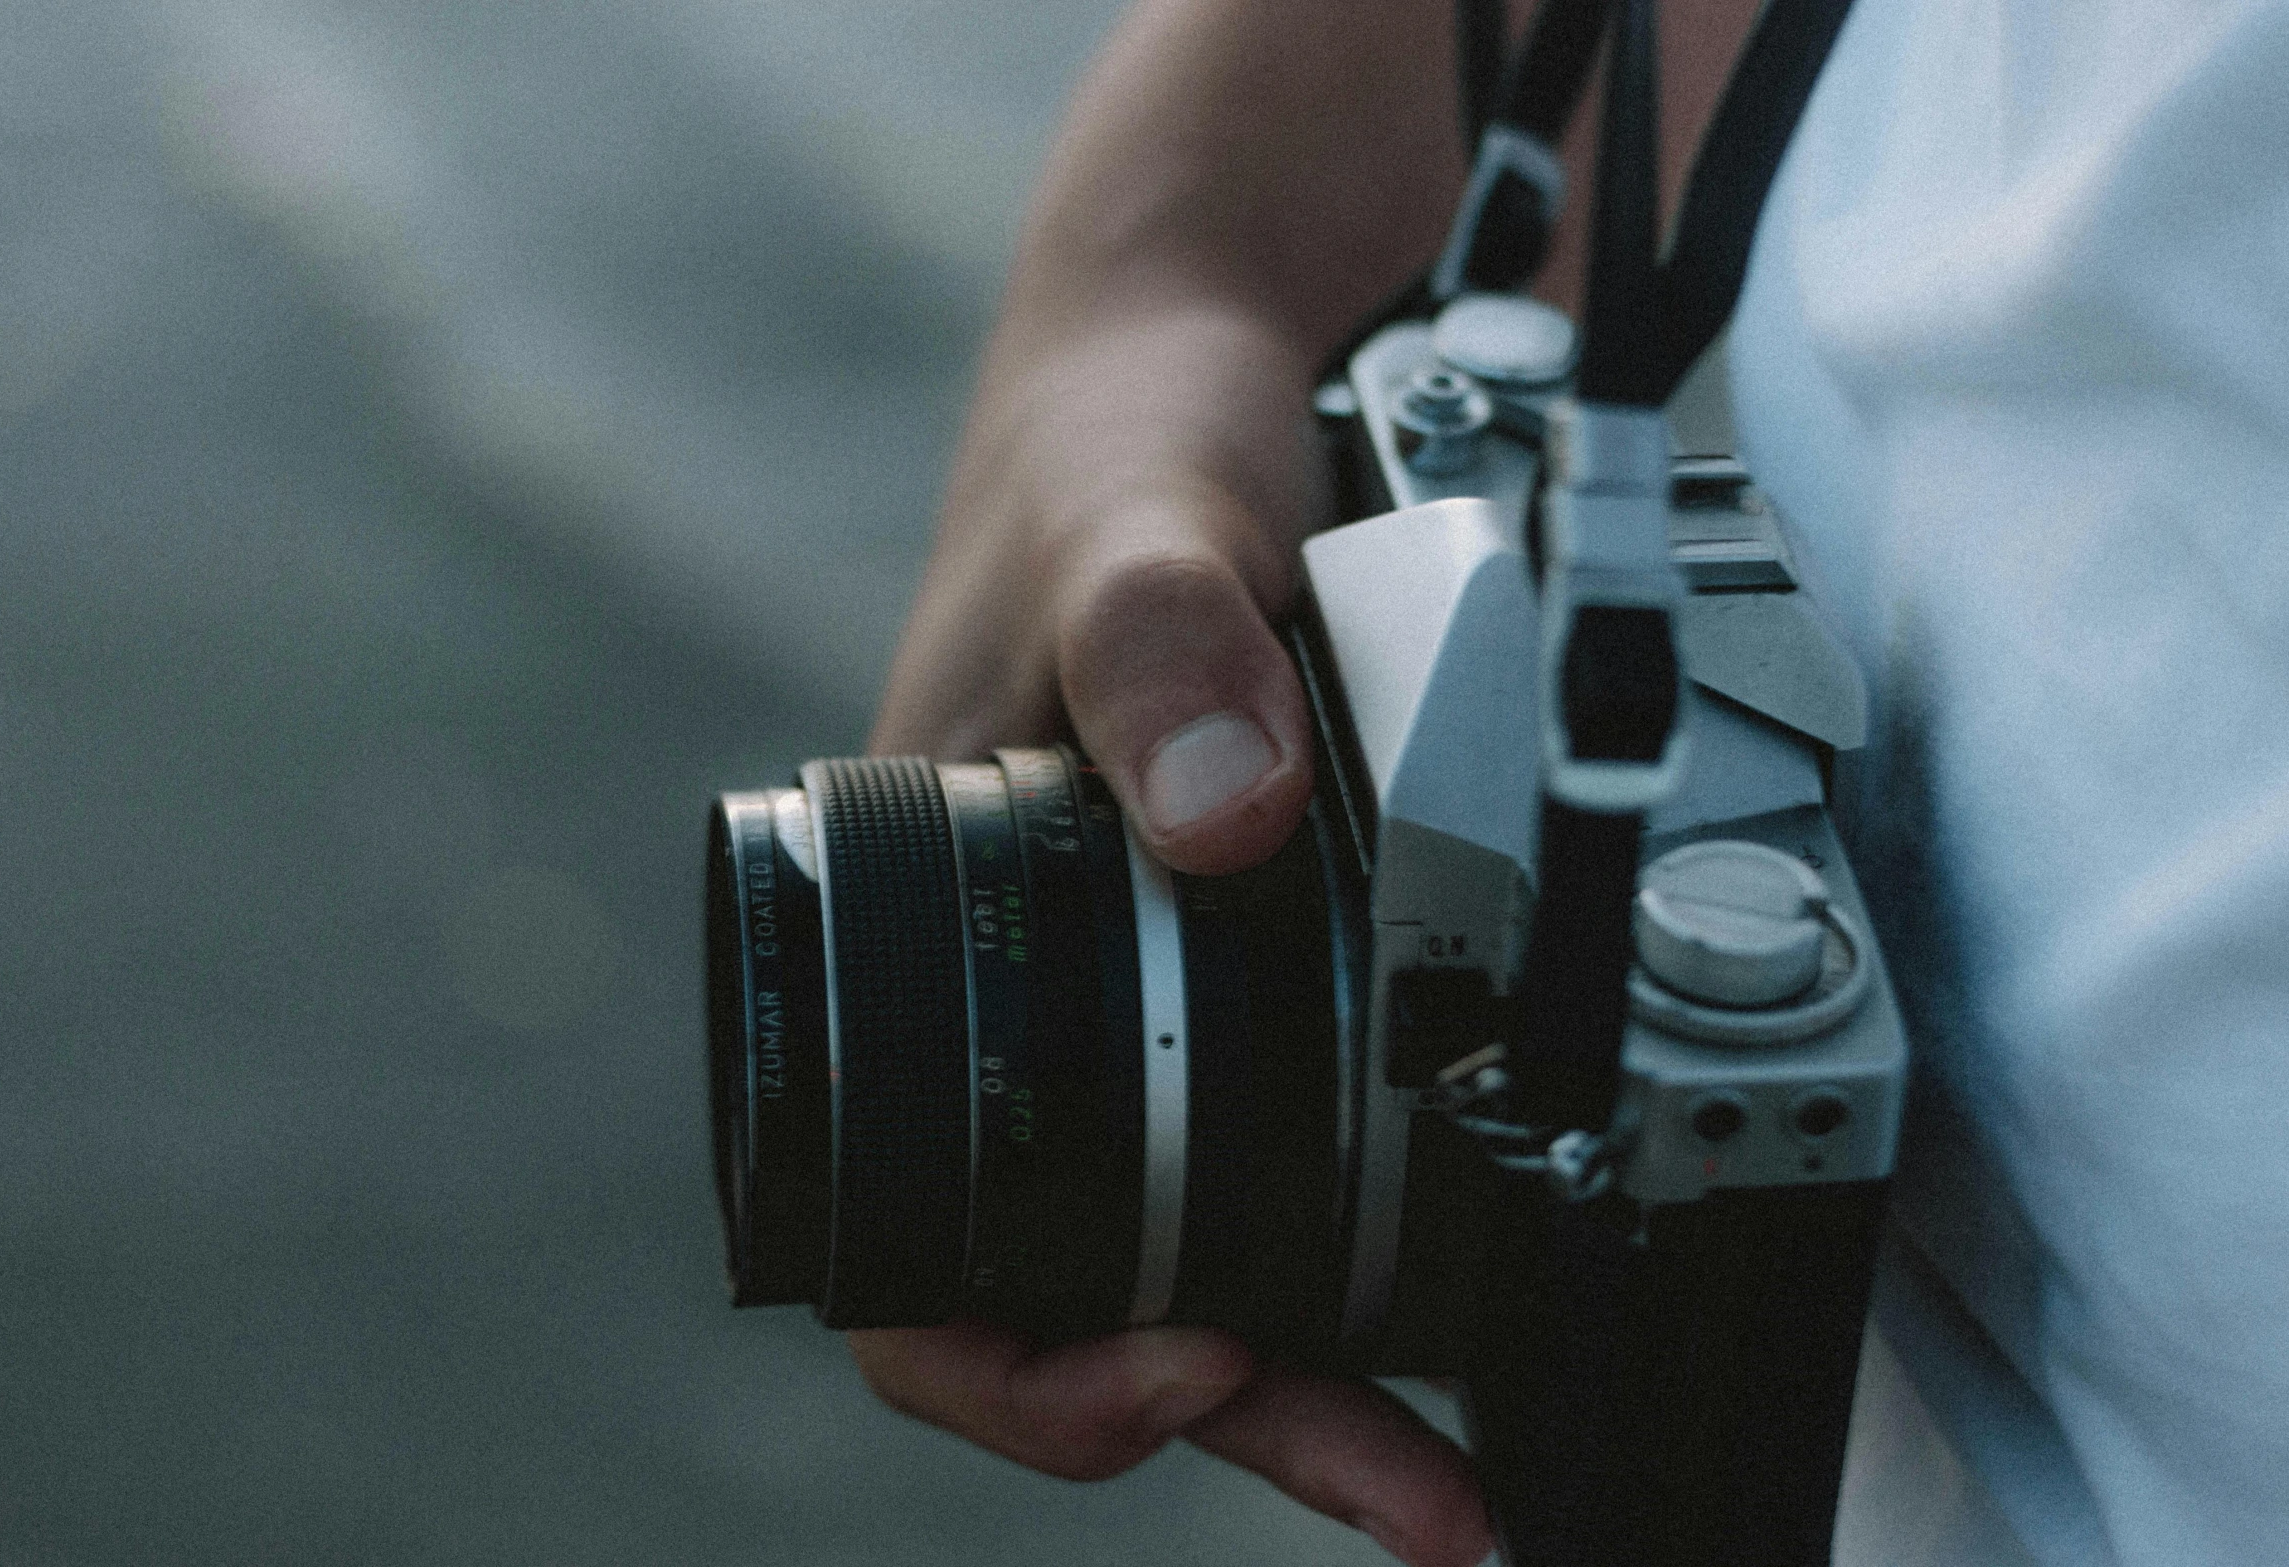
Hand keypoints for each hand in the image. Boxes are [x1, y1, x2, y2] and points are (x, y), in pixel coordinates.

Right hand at [860, 303, 1489, 1566]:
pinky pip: (1321, 1142)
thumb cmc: (1115, 437)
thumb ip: (1157, 633)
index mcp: (925, 944)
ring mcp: (1169, 987)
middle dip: (1241, 1418)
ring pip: (1220, 1248)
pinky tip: (1495, 1291)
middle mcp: (1045, 997)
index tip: (1176, 1358)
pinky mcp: (1290, 952)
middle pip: (1090, 1294)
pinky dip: (1395, 1245)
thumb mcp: (1125, 519)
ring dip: (1339, 1380)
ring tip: (1475, 1480)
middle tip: (1421, 1505)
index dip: (1011, 1361)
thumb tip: (1223, 816)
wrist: (1224, 355)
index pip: (900, 1245)